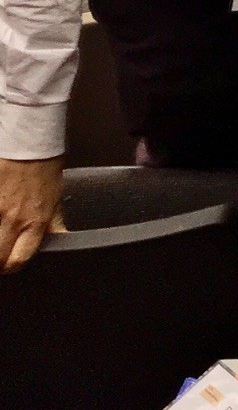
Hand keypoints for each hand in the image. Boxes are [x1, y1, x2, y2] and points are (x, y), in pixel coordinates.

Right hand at [0, 155, 64, 272]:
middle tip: (1, 254)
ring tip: (0, 236)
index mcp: (35, 221)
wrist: (28, 143)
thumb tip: (61, 238)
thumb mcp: (56, 198)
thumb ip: (54, 222)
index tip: (10, 263)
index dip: (13, 265)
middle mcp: (13, 219)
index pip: (20, 259)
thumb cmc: (43, 166)